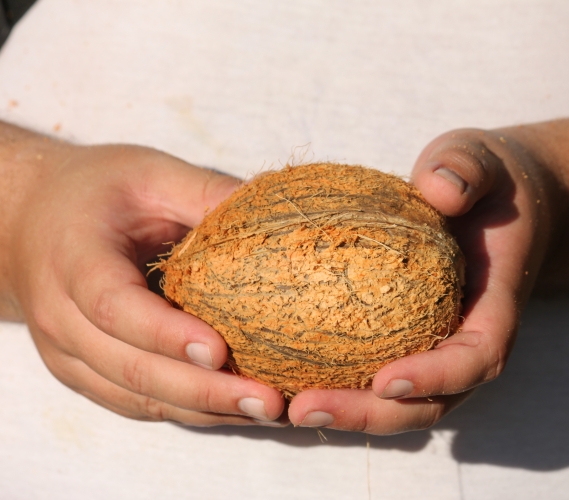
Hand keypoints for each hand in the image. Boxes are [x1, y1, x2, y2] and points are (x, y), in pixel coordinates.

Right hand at [4, 128, 286, 425]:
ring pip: (137, 398)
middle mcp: (62, 317)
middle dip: (204, 390)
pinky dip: (189, 411)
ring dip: (204, 410)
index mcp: (74, 260)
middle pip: (131, 368)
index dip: (166, 334)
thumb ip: (205, 192)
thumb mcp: (149, 173)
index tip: (219, 351)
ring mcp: (69, 353)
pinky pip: (138, 404)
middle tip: (267, 399)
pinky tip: (236, 409)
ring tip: (265, 411)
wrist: (31, 218)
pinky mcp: (86, 373)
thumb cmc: (95, 192)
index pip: (114, 308)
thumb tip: (275, 214)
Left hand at [287, 128, 557, 433]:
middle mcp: (468, 343)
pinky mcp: (409, 344)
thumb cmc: (486, 181)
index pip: (478, 357)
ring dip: (346, 412)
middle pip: (428, 402)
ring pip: (399, 404)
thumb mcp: (480, 159)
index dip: (435, 377)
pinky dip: (337, 387)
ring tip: (284, 407)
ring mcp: (438, 351)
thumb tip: (441, 189)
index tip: (385, 380)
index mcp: (494, 307)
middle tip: (302, 408)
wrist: (496, 204)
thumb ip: (467, 168)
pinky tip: (283, 381)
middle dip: (370, 414)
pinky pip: (374, 376)